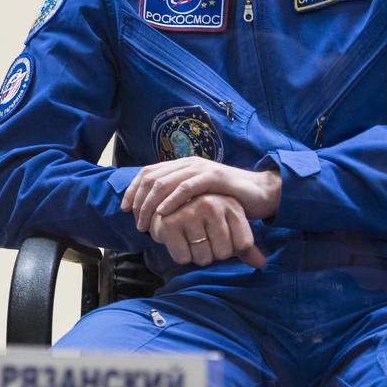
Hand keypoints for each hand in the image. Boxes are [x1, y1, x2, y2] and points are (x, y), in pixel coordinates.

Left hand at [122, 158, 280, 228]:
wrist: (261, 193)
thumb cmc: (228, 198)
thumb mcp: (198, 197)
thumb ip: (179, 198)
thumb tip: (154, 211)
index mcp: (181, 165)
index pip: (148, 173)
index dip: (132, 190)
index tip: (125, 209)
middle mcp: (188, 163)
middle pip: (152, 178)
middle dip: (139, 201)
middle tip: (137, 222)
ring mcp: (200, 168)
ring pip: (164, 183)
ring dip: (151, 204)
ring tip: (146, 224)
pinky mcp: (213, 177)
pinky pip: (186, 187)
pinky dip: (171, 200)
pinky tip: (164, 214)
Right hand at [145, 193, 266, 268]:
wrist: (166, 206)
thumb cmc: (203, 221)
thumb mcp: (228, 228)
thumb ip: (245, 247)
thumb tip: (261, 264)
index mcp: (230, 204)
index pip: (244, 244)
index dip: (233, 248)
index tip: (223, 237)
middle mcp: (211, 205)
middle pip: (223, 253)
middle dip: (213, 253)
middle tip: (202, 238)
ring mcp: (189, 212)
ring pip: (203, 258)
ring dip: (196, 256)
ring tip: (189, 238)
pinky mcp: (169, 224)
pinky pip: (184, 258)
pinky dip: (181, 255)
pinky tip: (177, 240)